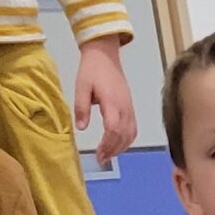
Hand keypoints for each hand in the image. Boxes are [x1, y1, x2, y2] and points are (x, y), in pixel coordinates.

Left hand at [73, 36, 136, 164]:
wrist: (105, 54)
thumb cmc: (92, 69)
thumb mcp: (81, 86)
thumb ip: (81, 107)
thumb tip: (81, 128)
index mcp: (112, 102)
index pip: (113, 129)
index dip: (107, 145)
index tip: (98, 154)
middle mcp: (124, 108)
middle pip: (123, 136)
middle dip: (112, 150)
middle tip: (101, 159)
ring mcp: (130, 109)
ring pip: (130, 135)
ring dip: (120, 148)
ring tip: (108, 155)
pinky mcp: (131, 109)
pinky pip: (133, 130)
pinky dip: (126, 141)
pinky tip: (117, 145)